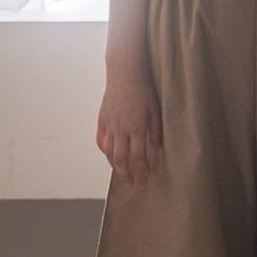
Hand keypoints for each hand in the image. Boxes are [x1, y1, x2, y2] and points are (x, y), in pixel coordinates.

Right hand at [96, 70, 162, 185]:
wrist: (124, 73)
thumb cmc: (143, 89)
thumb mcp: (155, 110)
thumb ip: (154, 132)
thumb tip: (155, 151)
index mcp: (135, 127)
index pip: (138, 157)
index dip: (142, 170)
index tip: (147, 177)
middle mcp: (120, 129)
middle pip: (121, 159)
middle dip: (128, 174)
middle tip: (134, 183)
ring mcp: (109, 125)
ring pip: (110, 153)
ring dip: (116, 167)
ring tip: (123, 175)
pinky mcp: (102, 120)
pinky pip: (101, 141)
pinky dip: (106, 152)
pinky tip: (111, 157)